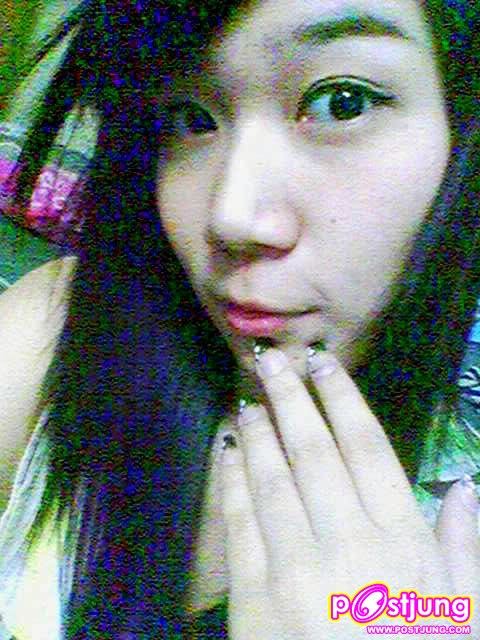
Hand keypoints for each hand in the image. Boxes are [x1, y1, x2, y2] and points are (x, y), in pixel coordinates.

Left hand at [220, 348, 479, 638]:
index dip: (342, 398)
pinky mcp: (252, 596)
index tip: (323, 363)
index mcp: (402, 545)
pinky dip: (231, 478)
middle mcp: (346, 544)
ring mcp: (293, 568)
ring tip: (249, 395)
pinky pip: (239, 522)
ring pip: (271, 477)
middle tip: (273, 360)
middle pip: (313, 451)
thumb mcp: (464, 618)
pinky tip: (228, 448)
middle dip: (293, 398)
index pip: (368, 449)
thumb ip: (463, 549)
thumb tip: (465, 485)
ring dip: (258, 430)